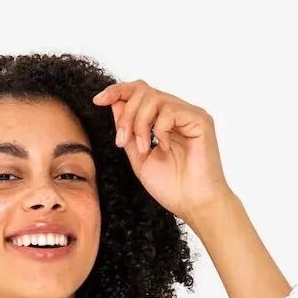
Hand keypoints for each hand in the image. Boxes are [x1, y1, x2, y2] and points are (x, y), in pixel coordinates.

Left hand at [92, 79, 233, 224]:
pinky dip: (159, 130)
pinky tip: (165, 148)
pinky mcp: (200, 119)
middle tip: (122, 140)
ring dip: (139, 123)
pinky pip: (169, 111)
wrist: (193, 205)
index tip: (98, 101)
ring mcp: (189, 115)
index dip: (117, 91)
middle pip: (142, 91)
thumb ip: (128, 132)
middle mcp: (177, 113)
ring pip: (153, 98)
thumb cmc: (172, 188)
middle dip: (126, 114)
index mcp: (163, 121)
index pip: (139, 93)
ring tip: (143, 149)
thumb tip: (114, 103)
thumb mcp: (139, 158)